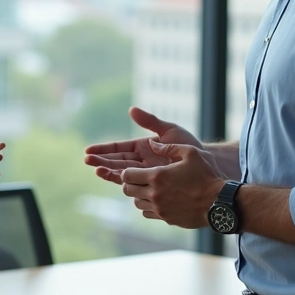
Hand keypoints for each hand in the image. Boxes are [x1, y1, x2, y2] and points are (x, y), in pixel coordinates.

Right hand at [84, 107, 202, 184]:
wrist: (206, 166)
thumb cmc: (190, 147)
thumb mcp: (170, 131)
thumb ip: (151, 122)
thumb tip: (132, 109)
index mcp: (143, 147)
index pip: (119, 148)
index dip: (104, 149)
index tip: (89, 150)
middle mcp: (141, 161)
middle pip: (117, 161)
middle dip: (101, 161)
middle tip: (87, 161)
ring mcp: (146, 174)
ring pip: (123, 173)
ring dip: (109, 172)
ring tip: (96, 171)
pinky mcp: (151, 185)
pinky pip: (134, 185)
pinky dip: (123, 183)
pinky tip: (115, 181)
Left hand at [121, 142, 224, 229]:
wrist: (220, 203)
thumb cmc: (207, 175)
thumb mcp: (191, 153)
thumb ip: (169, 147)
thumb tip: (152, 143)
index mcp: (157, 176)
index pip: (127, 175)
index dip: (127, 171)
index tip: (135, 169)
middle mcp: (155, 194)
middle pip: (128, 190)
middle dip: (131, 183)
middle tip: (140, 178)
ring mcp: (160, 209)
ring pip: (136, 203)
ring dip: (139, 195)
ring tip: (151, 188)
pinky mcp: (167, 219)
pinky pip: (148, 213)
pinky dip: (149, 207)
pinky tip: (159, 200)